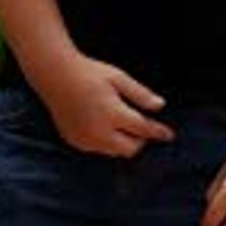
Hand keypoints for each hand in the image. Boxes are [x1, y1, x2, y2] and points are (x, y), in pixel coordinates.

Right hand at [35, 52, 171, 158]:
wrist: (55, 76)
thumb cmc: (90, 73)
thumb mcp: (119, 78)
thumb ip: (140, 94)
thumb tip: (160, 106)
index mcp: (112, 114)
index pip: (143, 129)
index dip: (158, 132)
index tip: (169, 135)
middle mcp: (98, 131)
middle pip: (130, 148)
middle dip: (140, 140)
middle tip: (142, 126)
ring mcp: (85, 139)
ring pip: (114, 152)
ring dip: (123, 143)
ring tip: (123, 125)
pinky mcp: (74, 141)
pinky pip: (98, 149)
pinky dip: (106, 142)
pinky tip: (104, 127)